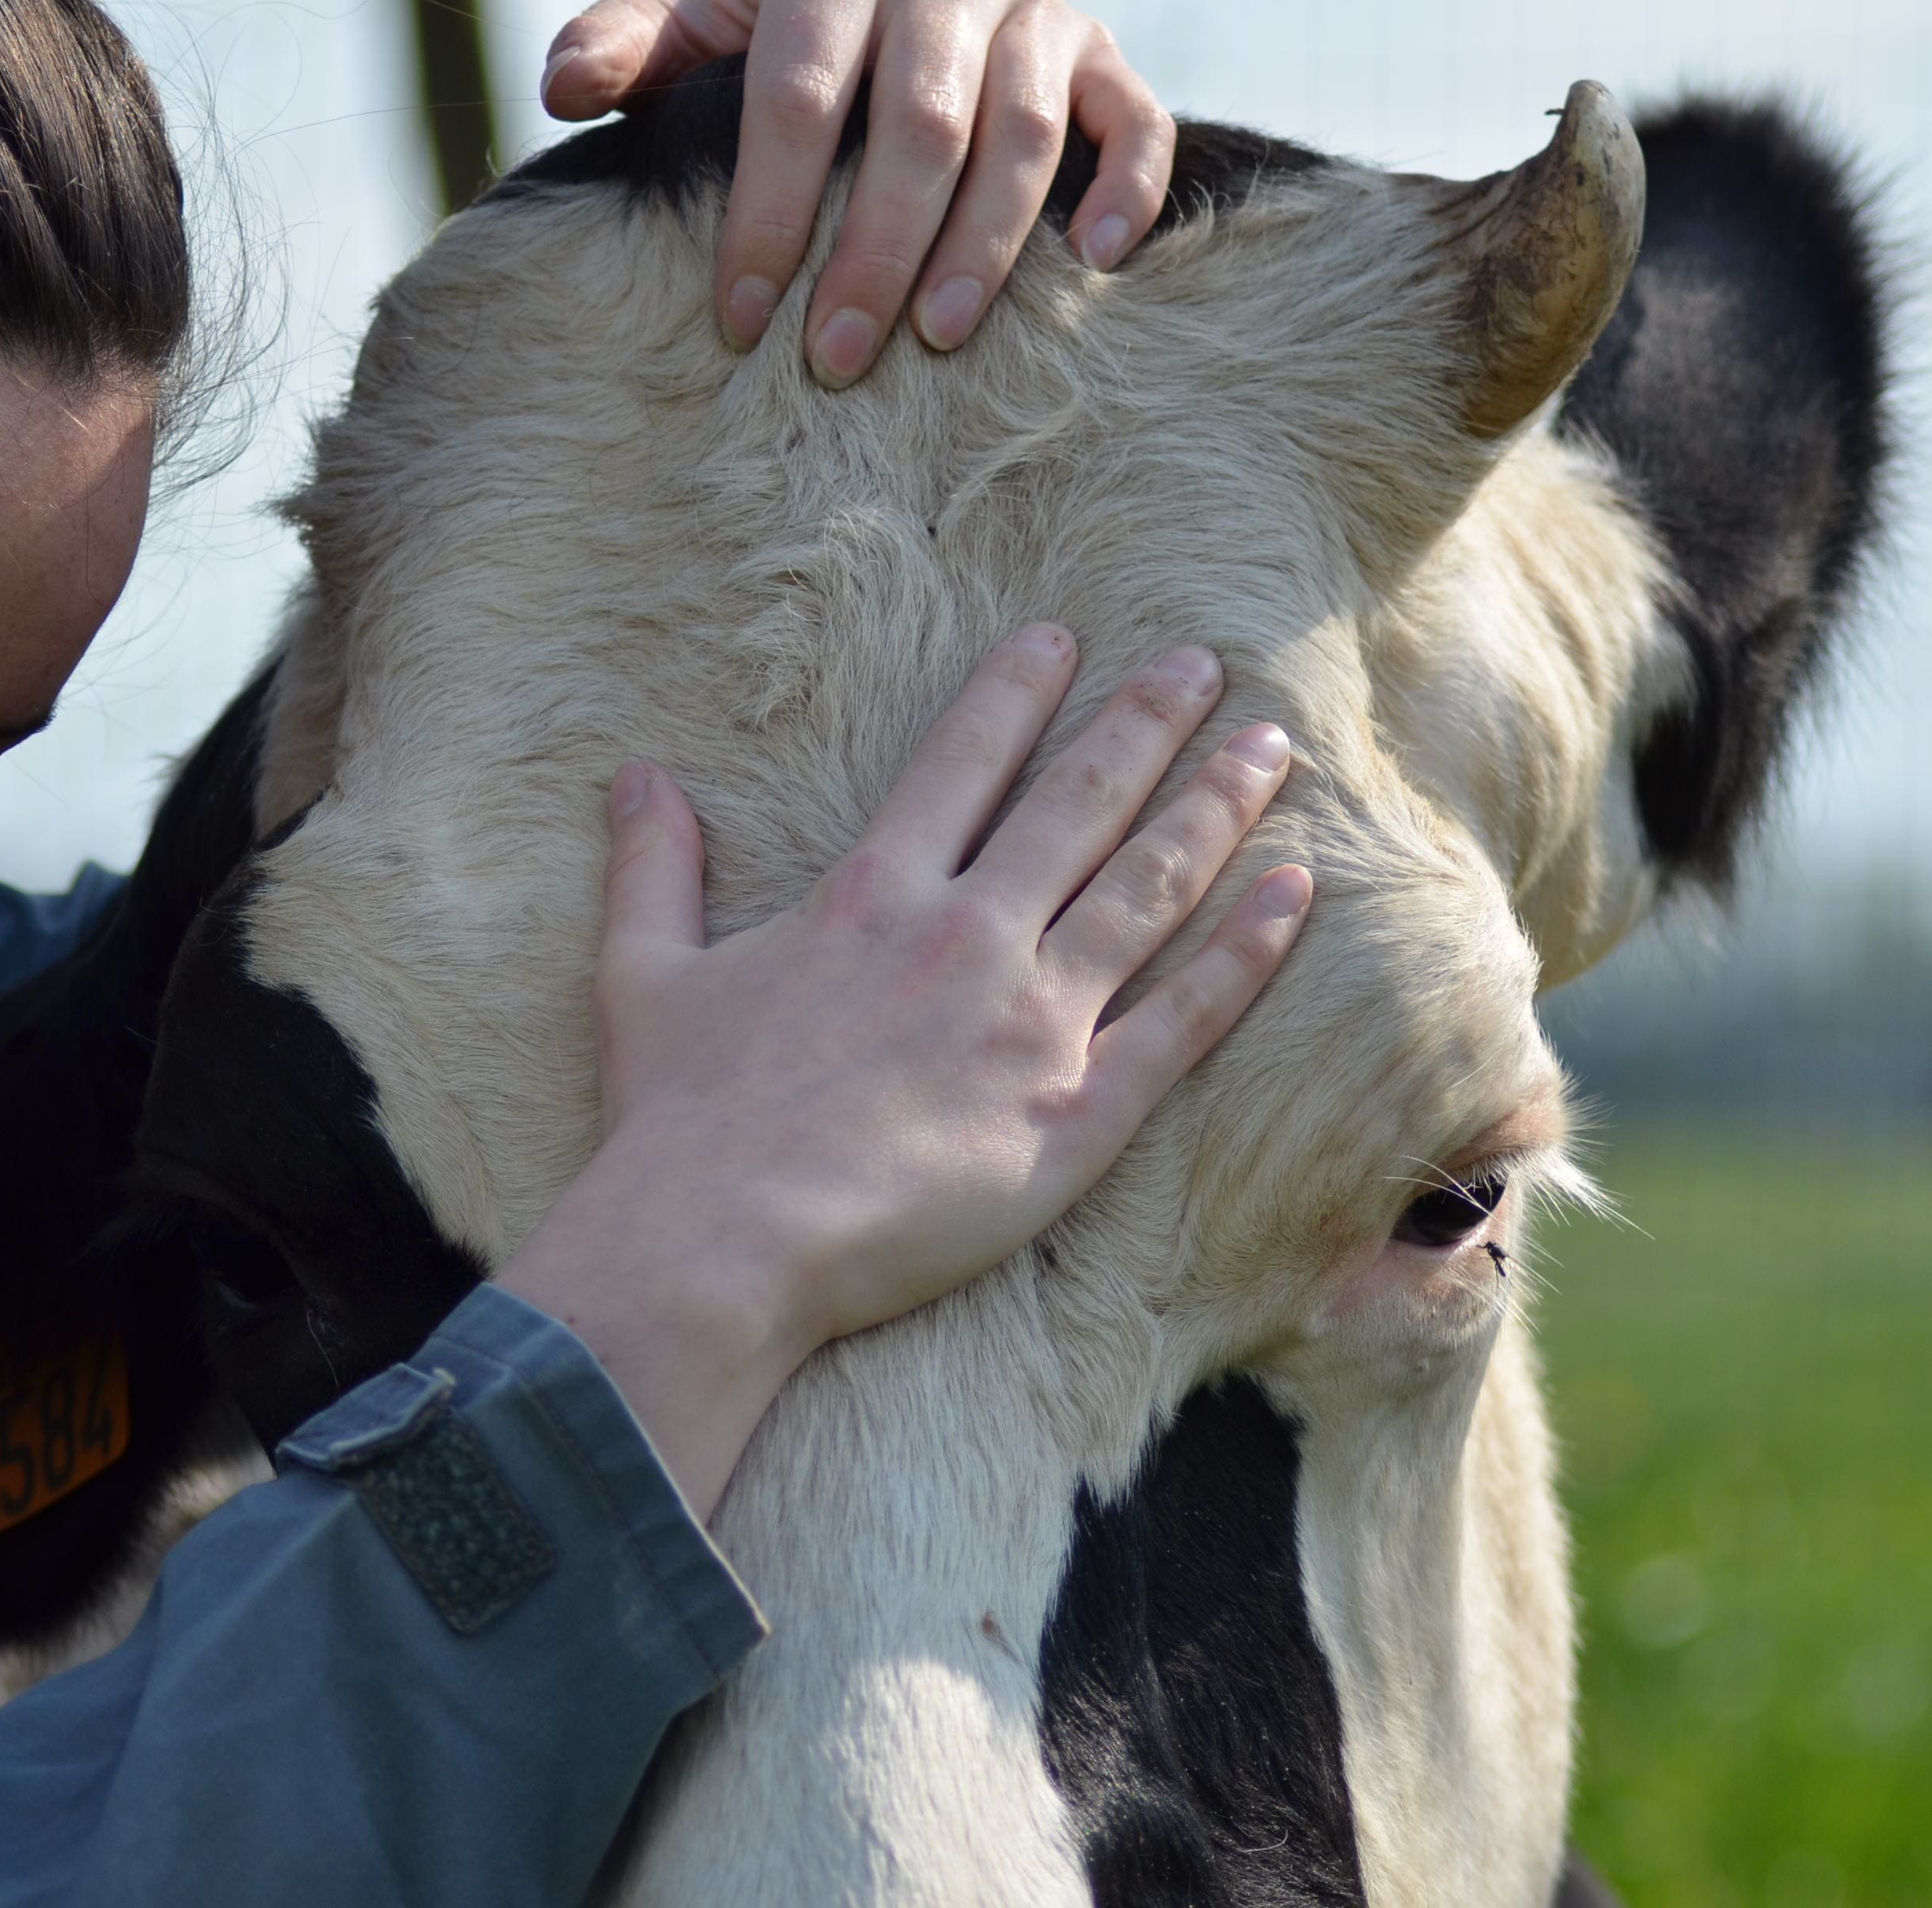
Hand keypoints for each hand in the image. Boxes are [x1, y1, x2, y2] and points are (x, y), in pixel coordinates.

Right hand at [499, 626, 1307, 1512]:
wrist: (718, 1246)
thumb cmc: (677, 1119)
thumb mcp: (643, 974)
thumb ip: (654, 867)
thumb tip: (637, 777)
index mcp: (871, 894)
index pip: (964, 761)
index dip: (1017, 692)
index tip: (1063, 637)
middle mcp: (967, 936)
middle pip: (1081, 802)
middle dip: (1147, 721)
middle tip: (1203, 663)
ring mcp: (1032, 1023)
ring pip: (1149, 888)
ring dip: (1216, 808)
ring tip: (1268, 746)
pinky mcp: (1077, 1115)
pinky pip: (1184, 1021)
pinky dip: (1245, 954)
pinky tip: (1294, 893)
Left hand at [540, 0, 1176, 384]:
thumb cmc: (789, 15)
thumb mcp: (710, 10)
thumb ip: (641, 44)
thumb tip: (560, 88)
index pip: (798, 98)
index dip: (769, 210)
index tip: (743, 318)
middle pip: (917, 128)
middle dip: (874, 252)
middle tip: (838, 359)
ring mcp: (1034, 15)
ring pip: (1022, 132)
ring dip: (984, 242)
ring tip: (942, 336)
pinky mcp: (1100, 51)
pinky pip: (1133, 119)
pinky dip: (1127, 188)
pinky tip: (1093, 264)